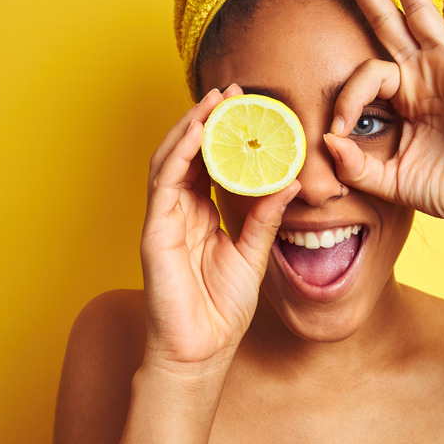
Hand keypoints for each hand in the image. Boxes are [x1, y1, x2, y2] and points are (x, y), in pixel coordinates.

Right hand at [140, 84, 299, 370]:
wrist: (200, 351)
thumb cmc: (221, 310)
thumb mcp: (253, 254)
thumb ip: (266, 218)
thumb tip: (289, 182)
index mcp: (201, 216)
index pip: (209, 164)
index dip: (223, 134)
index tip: (245, 107)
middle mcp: (179, 212)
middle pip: (187, 153)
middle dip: (205, 120)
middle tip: (230, 91)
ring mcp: (163, 219)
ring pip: (170, 160)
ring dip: (190, 127)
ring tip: (214, 101)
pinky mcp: (155, 231)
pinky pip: (164, 184)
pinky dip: (178, 154)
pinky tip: (195, 133)